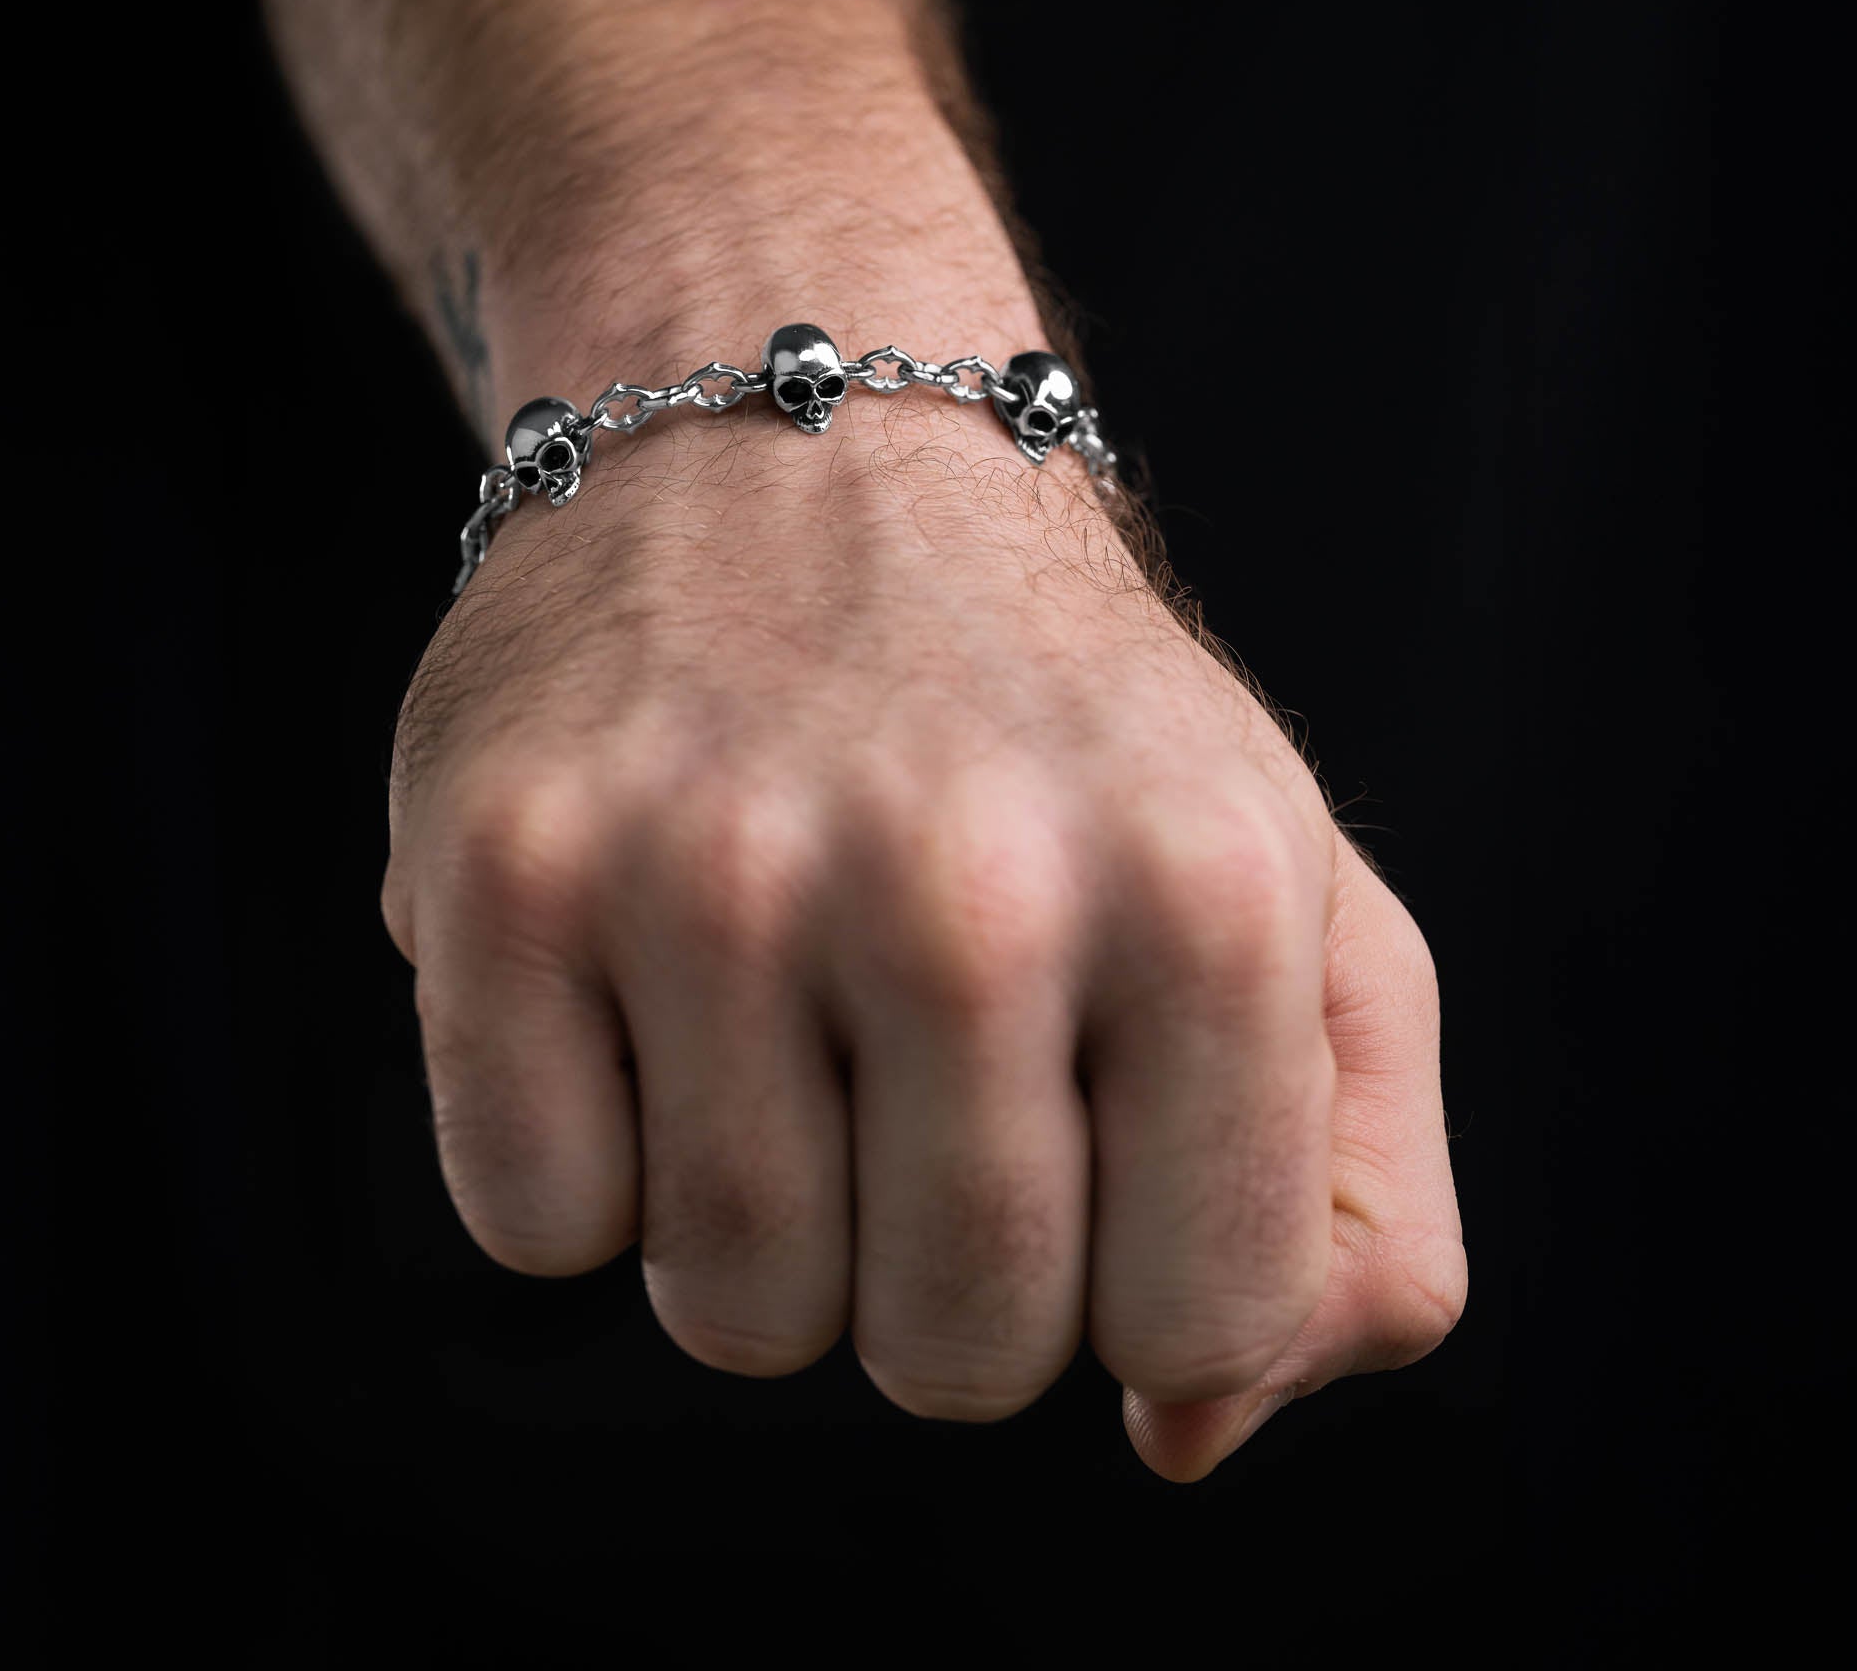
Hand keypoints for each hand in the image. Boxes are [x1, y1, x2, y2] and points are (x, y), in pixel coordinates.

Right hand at [381, 356, 1464, 1477]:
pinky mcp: (507, 864)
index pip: (1193, 1331)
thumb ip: (1349, 1189)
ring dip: (766, 1217)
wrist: (803, 427)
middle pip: (953, 1354)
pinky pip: (537, 1222)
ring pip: (735, 1310)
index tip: (1085, 1131)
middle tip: (919, 1069)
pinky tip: (646, 989)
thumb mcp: (1298, 888)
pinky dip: (591, 1157)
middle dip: (944, 1271)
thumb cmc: (1056, 713)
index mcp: (1207, 893)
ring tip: (782, 1015)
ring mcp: (711, 868)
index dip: (1131, 1277)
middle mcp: (964, 879)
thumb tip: (1188, 1429)